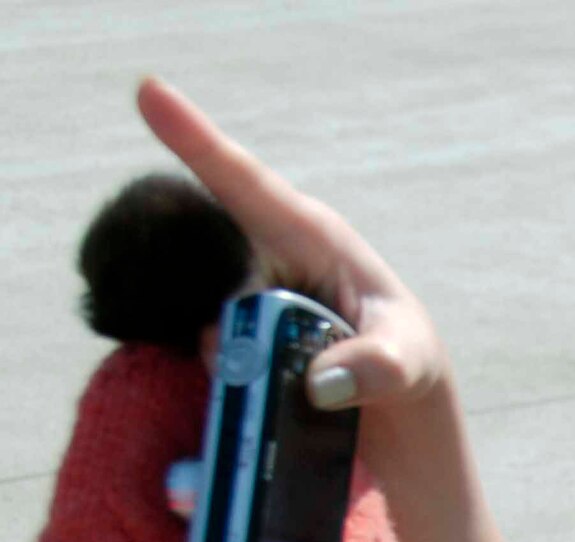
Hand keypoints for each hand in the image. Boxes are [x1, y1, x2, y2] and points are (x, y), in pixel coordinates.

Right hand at [136, 77, 446, 420]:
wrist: (392, 399)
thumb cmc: (404, 357)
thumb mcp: (405, 363)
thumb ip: (376, 367)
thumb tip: (321, 384)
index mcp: (308, 232)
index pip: (244, 181)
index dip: (195, 138)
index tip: (149, 90)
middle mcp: (261, 250)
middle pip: (208, 261)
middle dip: (234, 316)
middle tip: (303, 362)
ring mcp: (237, 287)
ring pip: (205, 314)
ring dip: (236, 357)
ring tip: (308, 382)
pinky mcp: (225, 326)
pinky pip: (203, 344)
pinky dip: (222, 372)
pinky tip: (266, 391)